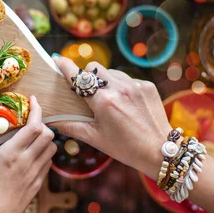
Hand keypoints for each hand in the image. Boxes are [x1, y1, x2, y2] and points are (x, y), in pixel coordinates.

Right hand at [0, 96, 55, 212]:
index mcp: (10, 155)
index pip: (34, 127)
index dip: (37, 110)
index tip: (33, 100)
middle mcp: (26, 162)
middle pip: (47, 133)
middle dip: (41, 122)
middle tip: (30, 119)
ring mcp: (35, 173)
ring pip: (51, 147)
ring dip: (45, 138)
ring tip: (32, 134)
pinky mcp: (39, 182)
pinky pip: (49, 161)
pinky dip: (44, 152)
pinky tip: (32, 152)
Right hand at [49, 57, 170, 176]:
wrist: (160, 151)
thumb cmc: (126, 148)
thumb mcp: (96, 139)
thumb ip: (72, 126)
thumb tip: (53, 120)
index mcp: (103, 102)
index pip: (79, 78)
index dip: (66, 67)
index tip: (56, 60)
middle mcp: (119, 88)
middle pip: (93, 68)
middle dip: (86, 75)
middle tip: (86, 91)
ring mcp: (134, 85)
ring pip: (110, 72)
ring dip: (104, 81)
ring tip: (108, 100)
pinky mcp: (146, 85)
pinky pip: (127, 78)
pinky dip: (121, 86)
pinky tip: (125, 104)